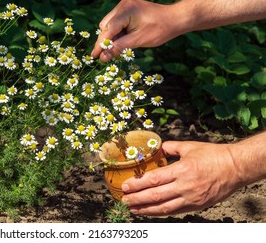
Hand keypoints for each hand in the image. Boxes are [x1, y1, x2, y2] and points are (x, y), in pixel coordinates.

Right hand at [91, 0, 180, 61]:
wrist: (175, 18)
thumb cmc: (160, 30)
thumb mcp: (138, 41)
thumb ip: (119, 48)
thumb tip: (102, 57)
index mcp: (126, 10)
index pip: (108, 30)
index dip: (100, 44)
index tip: (94, 56)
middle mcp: (123, 5)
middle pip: (106, 26)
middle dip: (106, 41)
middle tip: (107, 56)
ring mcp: (124, 5)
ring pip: (109, 24)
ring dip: (112, 37)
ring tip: (119, 48)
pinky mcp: (127, 8)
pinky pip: (115, 22)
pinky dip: (117, 32)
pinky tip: (122, 41)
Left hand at [121, 140, 242, 215]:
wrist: (235, 167)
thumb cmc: (212, 155)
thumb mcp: (189, 147)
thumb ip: (169, 147)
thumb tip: (155, 148)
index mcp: (181, 169)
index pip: (153, 179)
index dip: (137, 184)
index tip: (125, 186)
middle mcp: (185, 186)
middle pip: (155, 196)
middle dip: (137, 199)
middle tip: (124, 200)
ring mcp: (191, 198)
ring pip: (163, 208)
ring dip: (146, 209)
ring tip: (133, 209)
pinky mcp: (197, 206)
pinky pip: (175, 211)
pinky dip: (161, 212)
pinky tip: (151, 211)